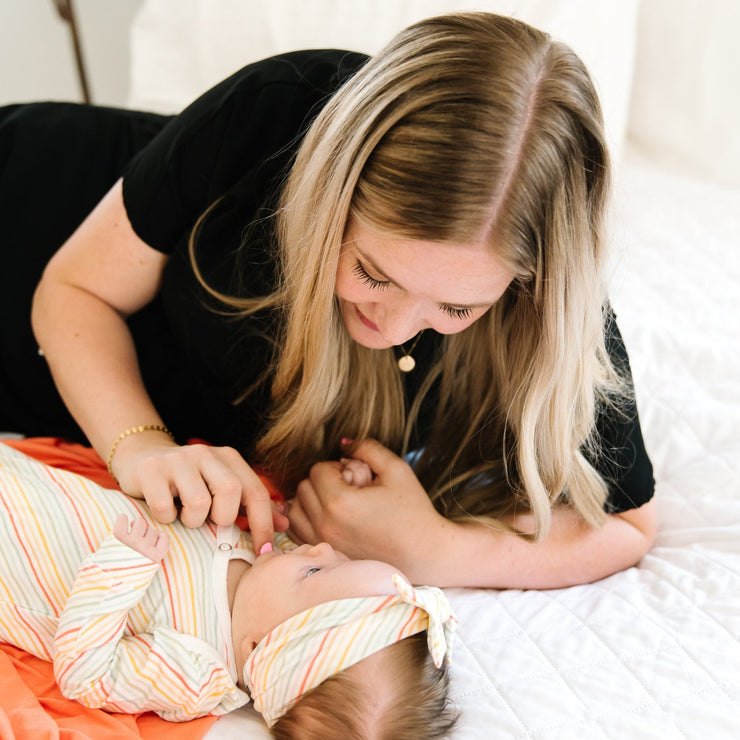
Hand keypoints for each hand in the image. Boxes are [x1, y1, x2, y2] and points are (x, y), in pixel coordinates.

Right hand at [113, 439, 287, 552]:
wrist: (142, 458)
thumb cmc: (190, 482)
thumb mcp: (222, 489)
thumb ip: (251, 506)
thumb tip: (285, 523)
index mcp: (229, 458)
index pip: (256, 492)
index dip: (263, 524)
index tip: (264, 550)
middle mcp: (205, 454)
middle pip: (230, 492)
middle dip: (223, 518)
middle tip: (211, 522)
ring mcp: (177, 460)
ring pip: (198, 502)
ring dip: (193, 520)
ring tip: (185, 516)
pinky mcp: (151, 470)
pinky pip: (165, 508)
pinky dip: (166, 518)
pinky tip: (165, 512)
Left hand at [287, 439, 446, 571]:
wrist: (426, 554)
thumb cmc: (414, 512)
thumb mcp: (396, 470)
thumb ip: (368, 448)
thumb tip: (343, 442)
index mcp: (340, 502)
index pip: (317, 470)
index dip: (337, 467)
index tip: (356, 476)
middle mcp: (325, 525)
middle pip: (303, 488)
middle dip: (323, 482)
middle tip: (350, 488)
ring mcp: (324, 543)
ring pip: (295, 511)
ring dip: (311, 501)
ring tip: (338, 503)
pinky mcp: (327, 556)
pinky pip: (298, 534)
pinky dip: (308, 521)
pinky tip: (331, 519)